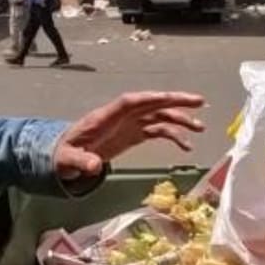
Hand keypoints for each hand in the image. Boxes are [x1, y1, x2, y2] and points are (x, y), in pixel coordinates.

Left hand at [53, 91, 205, 180]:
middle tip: (199, 102)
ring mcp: (130, 124)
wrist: (65, 157)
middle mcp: (121, 116)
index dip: (149, 99)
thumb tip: (94, 166)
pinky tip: (186, 146)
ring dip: (180, 119)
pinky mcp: (134, 134)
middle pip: (151, 103)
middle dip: (175, 101)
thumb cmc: (65, 155)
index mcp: (105, 117)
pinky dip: (173, 135)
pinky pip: (157, 130)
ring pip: (159, 115)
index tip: (168, 97)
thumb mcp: (68, 160)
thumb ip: (80, 162)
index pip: (130, 102)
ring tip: (200, 128)